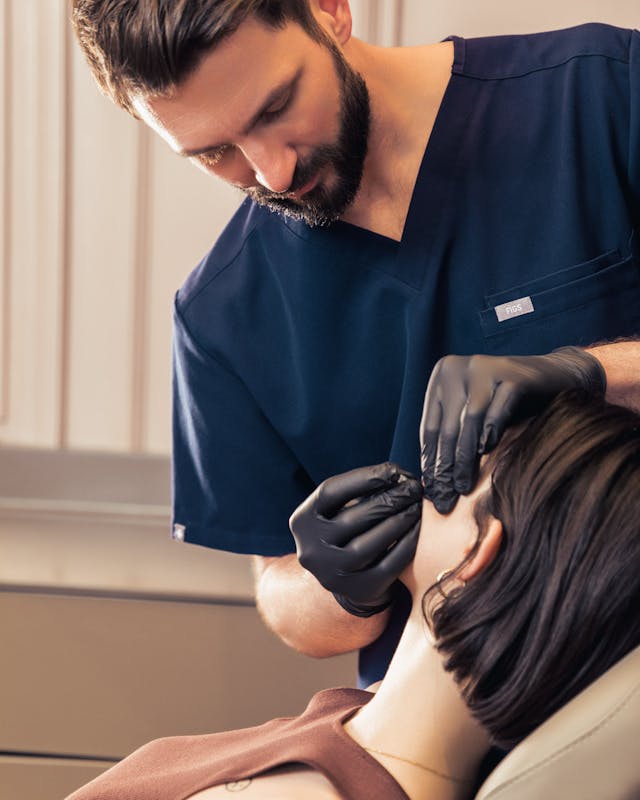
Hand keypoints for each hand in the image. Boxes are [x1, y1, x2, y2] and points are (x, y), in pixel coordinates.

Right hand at [289, 462, 422, 616]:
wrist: (344, 578)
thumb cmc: (346, 531)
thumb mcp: (338, 510)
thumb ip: (359, 492)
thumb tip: (400, 475)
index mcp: (302, 521)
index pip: (329, 491)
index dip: (363, 478)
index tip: (393, 470)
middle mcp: (311, 549)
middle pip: (353, 517)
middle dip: (389, 499)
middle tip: (413, 488)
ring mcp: (332, 573)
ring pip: (369, 544)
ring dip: (398, 521)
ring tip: (416, 506)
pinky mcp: (357, 590)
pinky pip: (388, 565)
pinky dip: (406, 544)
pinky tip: (418, 529)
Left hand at [420, 347, 605, 513]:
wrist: (556, 375)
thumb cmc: (509, 401)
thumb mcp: (474, 414)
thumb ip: (454, 435)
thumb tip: (431, 480)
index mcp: (442, 375)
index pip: (430, 427)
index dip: (430, 462)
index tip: (432, 491)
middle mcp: (458, 367)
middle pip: (447, 427)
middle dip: (445, 467)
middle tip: (445, 497)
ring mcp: (485, 367)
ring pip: (469, 421)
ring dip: (465, 459)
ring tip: (463, 486)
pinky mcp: (512, 374)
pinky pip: (497, 409)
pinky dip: (490, 433)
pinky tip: (486, 453)